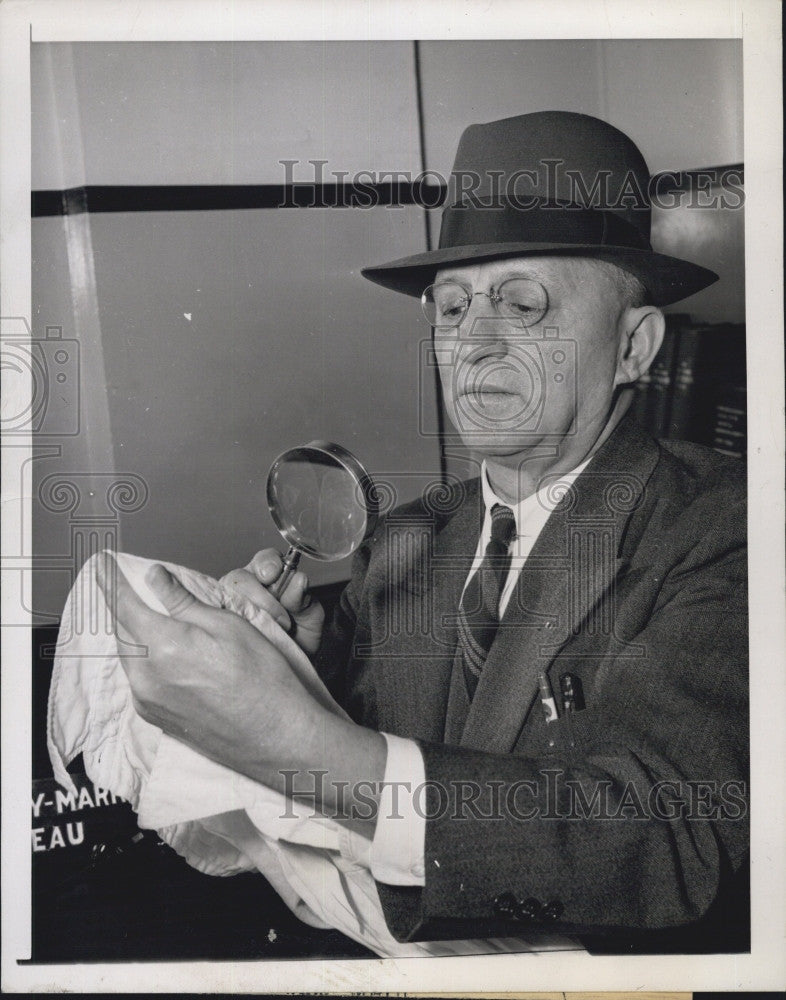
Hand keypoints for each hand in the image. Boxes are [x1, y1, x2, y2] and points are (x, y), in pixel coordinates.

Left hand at [96, 554, 385, 830]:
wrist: (276, 737)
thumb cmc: (263, 680)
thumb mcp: (229, 625)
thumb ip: (184, 602)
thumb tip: (156, 578)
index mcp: (163, 647)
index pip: (122, 605)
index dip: (109, 580)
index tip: (101, 565)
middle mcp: (146, 677)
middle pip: (121, 631)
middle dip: (121, 607)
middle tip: (125, 586)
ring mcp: (148, 701)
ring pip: (129, 656)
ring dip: (134, 633)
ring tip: (148, 617)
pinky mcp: (155, 718)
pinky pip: (139, 678)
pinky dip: (144, 658)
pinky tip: (162, 651)